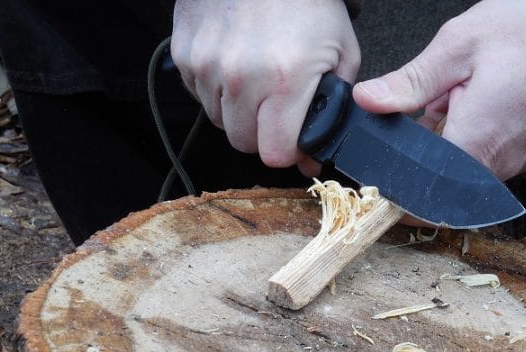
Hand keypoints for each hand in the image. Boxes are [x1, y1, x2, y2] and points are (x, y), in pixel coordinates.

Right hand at [172, 0, 360, 174]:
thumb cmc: (307, 3)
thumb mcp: (341, 54)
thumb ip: (334, 111)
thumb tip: (311, 160)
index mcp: (285, 80)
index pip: (274, 154)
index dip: (288, 152)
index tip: (295, 140)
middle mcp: (241, 77)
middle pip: (244, 143)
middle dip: (263, 133)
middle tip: (277, 107)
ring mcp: (207, 65)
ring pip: (219, 122)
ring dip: (238, 112)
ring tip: (256, 78)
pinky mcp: (184, 55)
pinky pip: (199, 95)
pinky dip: (217, 89)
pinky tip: (235, 62)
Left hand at [352, 0, 525, 179]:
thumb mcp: (457, 45)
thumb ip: (409, 82)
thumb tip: (368, 101)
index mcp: (477, 142)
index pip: (420, 190)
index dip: (394, 186)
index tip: (378, 172)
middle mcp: (497, 164)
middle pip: (437, 185)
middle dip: (416, 160)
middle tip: (418, 115)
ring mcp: (512, 163)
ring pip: (456, 174)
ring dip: (440, 147)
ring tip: (450, 99)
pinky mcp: (520, 155)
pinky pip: (477, 161)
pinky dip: (461, 141)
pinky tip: (464, 104)